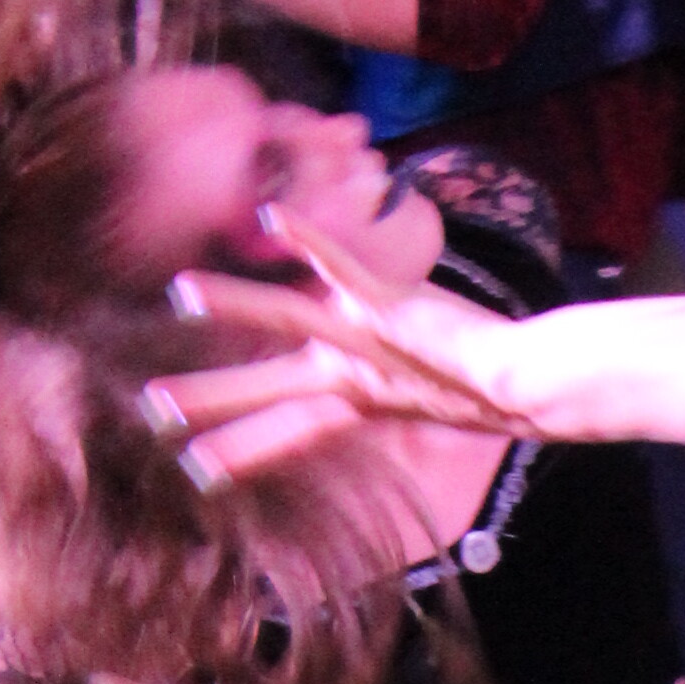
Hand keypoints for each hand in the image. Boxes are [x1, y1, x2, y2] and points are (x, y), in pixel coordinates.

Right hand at [145, 217, 517, 491]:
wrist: (532, 384)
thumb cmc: (484, 387)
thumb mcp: (422, 386)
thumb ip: (380, 380)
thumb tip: (350, 358)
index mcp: (355, 399)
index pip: (286, 431)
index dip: (242, 450)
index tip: (198, 469)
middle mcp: (352, 374)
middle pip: (270, 389)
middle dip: (211, 399)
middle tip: (152, 409)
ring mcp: (367, 340)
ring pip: (287, 319)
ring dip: (234, 304)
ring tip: (182, 293)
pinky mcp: (391, 307)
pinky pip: (342, 265)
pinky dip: (307, 239)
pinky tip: (269, 215)